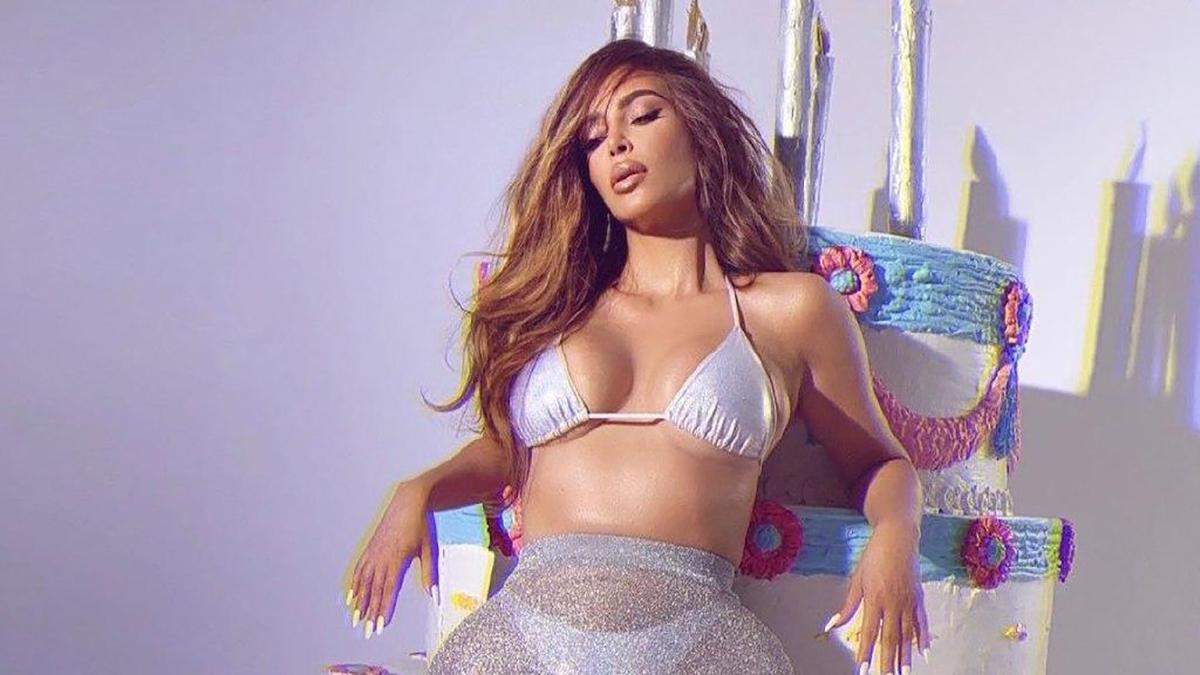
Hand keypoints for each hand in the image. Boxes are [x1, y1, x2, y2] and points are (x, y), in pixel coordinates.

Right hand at [345, 481, 437, 638]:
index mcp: (396, 560)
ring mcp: (373, 553)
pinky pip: (359, 570)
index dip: (384, 609)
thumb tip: (433, 595)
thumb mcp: (428, 549)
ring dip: (360, 602)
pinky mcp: (369, 548)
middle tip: (367, 631)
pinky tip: (351, 597)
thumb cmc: (420, 525)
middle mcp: (381, 558)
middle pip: (374, 591)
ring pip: (363, 582)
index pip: (388, 590)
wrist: (408, 501)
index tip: (380, 626)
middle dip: (370, 613)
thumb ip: (428, 573)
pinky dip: (354, 585)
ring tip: (356, 619)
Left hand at [823, 521, 930, 673]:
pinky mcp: (919, 598)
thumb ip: (847, 606)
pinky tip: (924, 653)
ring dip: (906, 656)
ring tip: (905, 673)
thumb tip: (831, 625)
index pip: (870, 632)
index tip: (863, 670)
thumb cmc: (873, 557)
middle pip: (890, 638)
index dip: (867, 653)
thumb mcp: (857, 579)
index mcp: (875, 599)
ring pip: (908, 634)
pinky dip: (923, 638)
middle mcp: (894, 603)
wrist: (898, 537)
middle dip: (888, 661)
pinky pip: (922, 622)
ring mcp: (909, 601)